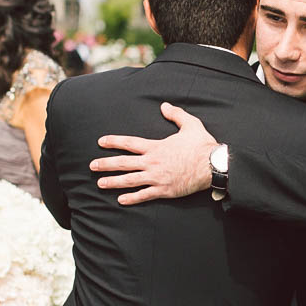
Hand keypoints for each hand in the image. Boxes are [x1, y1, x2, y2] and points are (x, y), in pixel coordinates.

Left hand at [90, 103, 217, 204]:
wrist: (212, 165)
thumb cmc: (202, 145)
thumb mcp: (190, 124)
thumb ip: (176, 114)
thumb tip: (164, 105)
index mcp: (156, 147)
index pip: (129, 143)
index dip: (114, 141)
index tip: (101, 141)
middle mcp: (152, 162)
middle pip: (124, 163)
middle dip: (106, 164)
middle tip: (92, 166)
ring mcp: (157, 178)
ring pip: (130, 180)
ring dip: (113, 182)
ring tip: (100, 183)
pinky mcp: (164, 190)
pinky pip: (144, 195)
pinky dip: (131, 198)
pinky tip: (120, 200)